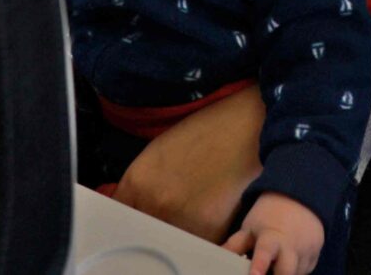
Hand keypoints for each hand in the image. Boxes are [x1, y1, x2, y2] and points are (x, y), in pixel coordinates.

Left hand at [114, 88, 263, 244]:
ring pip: (172, 241)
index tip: (137, 221)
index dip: (131, 219)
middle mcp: (154, 204)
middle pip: (144, 232)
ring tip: (199, 206)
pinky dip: (205, 234)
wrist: (250, 126)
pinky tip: (215, 209)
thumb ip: (140, 185)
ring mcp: (181, 220)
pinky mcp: (209, 230)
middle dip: (156, 224)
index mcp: (138, 182)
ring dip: (182, 231)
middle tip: (177, 208)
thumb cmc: (209, 132)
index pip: (120, 218)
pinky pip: (199, 244)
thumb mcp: (162, 150)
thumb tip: (128, 210)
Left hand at [222, 193, 324, 274]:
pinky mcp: (315, 258)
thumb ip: (236, 245)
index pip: (265, 253)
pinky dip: (293, 273)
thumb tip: (216, 257)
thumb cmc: (270, 215)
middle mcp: (292, 247)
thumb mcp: (251, 227)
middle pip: (287, 273)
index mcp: (272, 237)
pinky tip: (284, 265)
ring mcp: (307, 253)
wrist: (301, 199)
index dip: (259, 267)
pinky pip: (303, 272)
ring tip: (273, 266)